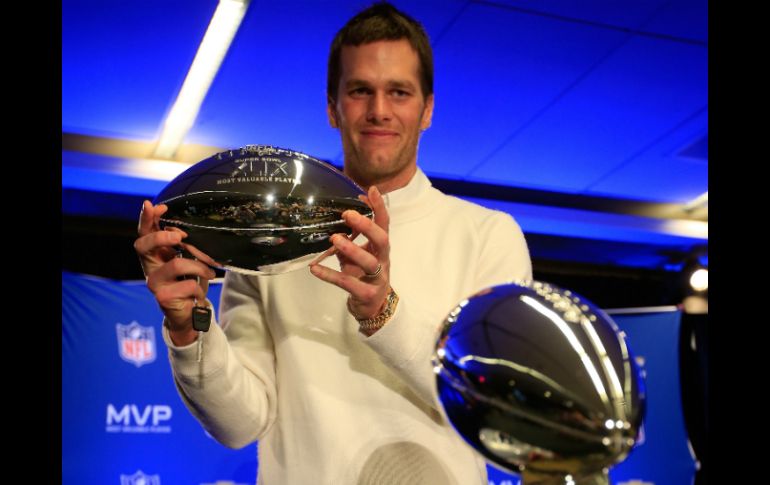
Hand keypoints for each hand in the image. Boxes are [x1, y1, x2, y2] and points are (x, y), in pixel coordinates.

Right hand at [134, 200, 217, 344]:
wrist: (191, 313)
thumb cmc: (188, 282)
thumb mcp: (187, 260)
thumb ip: (184, 245)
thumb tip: (186, 229)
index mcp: (154, 255)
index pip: (144, 233)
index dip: (146, 219)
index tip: (156, 206)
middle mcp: (149, 267)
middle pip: (143, 245)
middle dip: (162, 236)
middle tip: (180, 237)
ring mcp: (154, 283)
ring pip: (176, 264)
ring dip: (198, 266)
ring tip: (210, 272)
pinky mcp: (163, 298)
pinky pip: (188, 284)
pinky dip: (199, 286)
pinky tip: (199, 292)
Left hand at [309, 186, 390, 326]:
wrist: (373, 308)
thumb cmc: (364, 276)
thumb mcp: (359, 255)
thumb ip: (351, 238)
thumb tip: (339, 214)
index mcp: (380, 248)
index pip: (384, 224)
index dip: (379, 208)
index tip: (372, 190)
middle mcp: (383, 260)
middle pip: (381, 240)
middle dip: (367, 226)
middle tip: (348, 214)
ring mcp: (377, 278)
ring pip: (369, 262)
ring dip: (352, 249)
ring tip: (334, 239)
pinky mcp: (366, 294)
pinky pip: (347, 283)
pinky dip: (330, 275)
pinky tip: (315, 268)